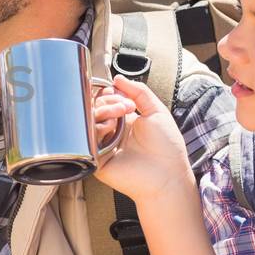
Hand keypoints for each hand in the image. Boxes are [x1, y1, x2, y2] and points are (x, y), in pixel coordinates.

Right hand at [90, 76, 193, 204]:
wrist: (168, 175)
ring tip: (120, 115)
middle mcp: (112, 132)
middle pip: (95, 108)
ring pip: (89, 120)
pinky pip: (87, 138)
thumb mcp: (157, 111)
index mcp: (124, 121)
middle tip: (126, 106)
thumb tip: (117, 78)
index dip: (109, 93)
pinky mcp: (96, 158)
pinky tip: (111, 128)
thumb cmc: (167, 148)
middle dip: (108, 100)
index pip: (105, 101)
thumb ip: (139, 91)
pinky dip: (97, 128)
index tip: (121, 93)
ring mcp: (103, 145)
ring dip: (104, 110)